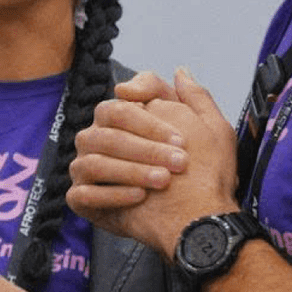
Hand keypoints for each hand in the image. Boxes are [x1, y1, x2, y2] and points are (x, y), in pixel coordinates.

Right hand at [67, 70, 189, 231]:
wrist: (198, 220)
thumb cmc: (202, 174)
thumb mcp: (210, 130)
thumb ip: (194, 97)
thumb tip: (180, 71)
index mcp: (117, 121)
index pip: (119, 109)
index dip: (149, 124)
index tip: (180, 141)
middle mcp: (95, 141)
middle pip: (107, 136)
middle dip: (145, 150)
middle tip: (177, 164)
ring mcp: (85, 170)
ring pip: (94, 162)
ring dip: (132, 171)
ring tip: (162, 181)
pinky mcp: (81, 200)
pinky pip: (84, 194)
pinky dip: (112, 194)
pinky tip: (139, 197)